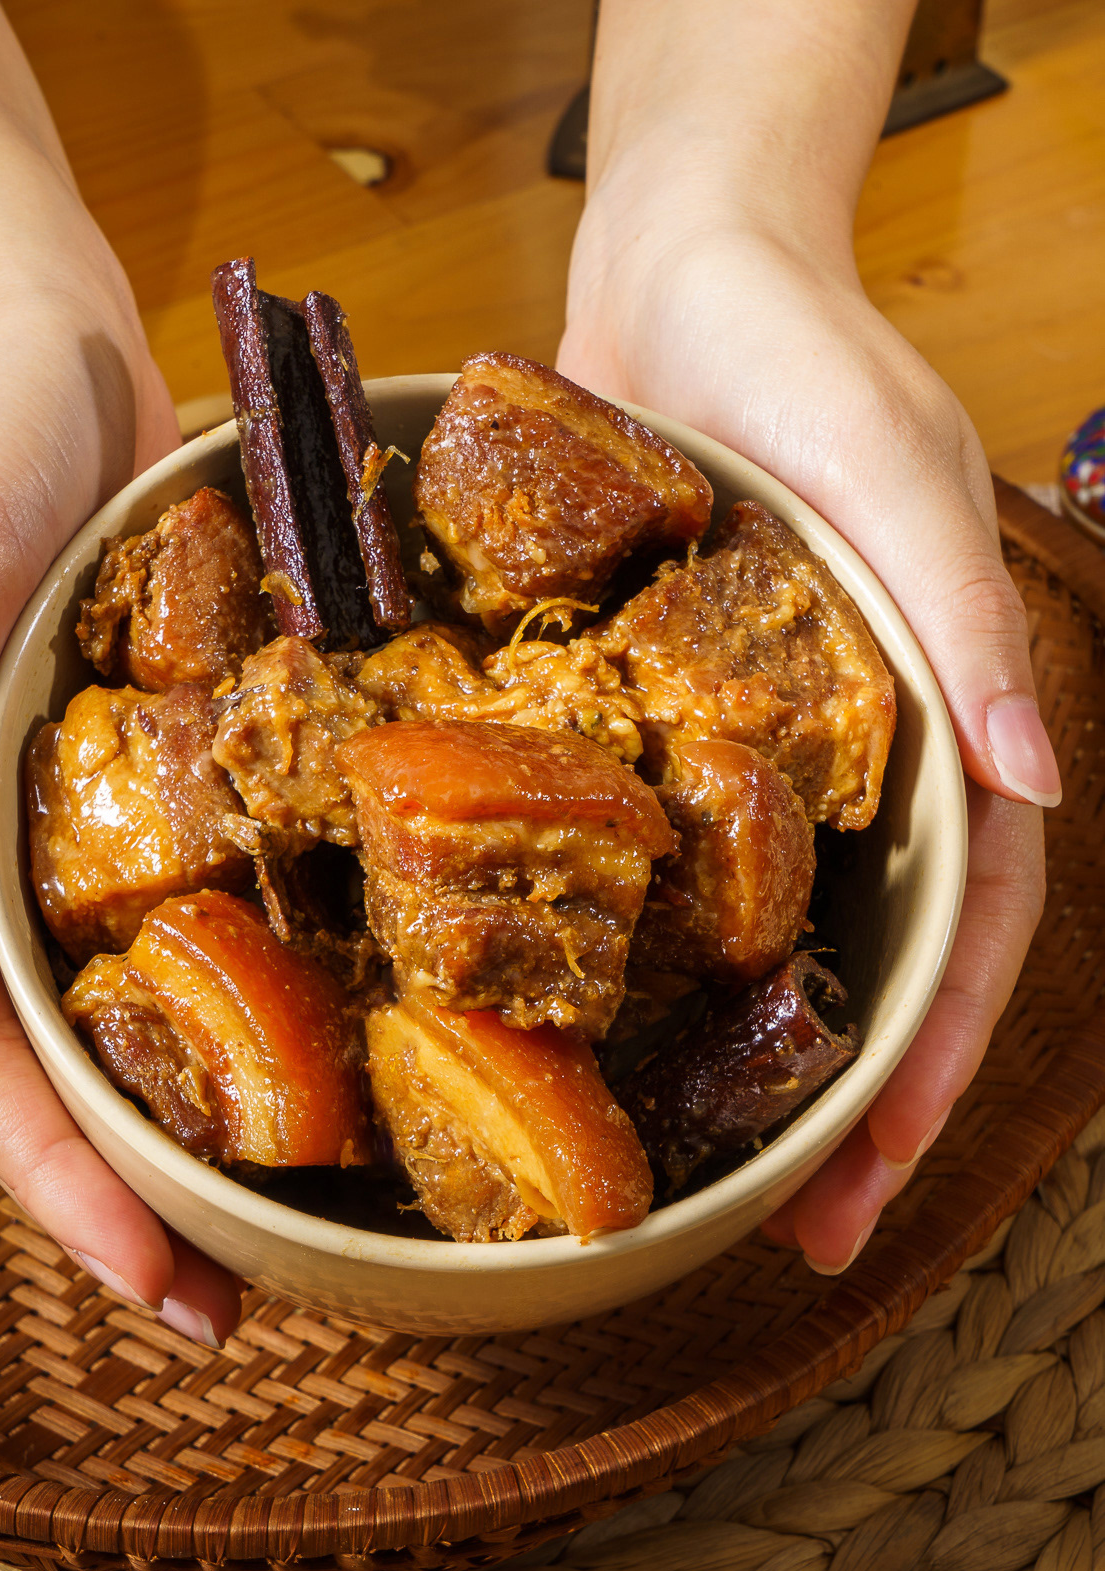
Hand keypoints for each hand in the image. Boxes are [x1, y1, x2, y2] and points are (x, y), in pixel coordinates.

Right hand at [0, 256, 244, 1343]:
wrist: (32, 326)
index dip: (60, 1187)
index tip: (158, 1288)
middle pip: (53, 1071)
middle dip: (133, 1199)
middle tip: (238, 1307)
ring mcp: (60, 829)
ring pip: (121, 1015)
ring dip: (190, 1121)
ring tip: (284, 1223)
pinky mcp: (141, 779)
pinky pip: (185, 919)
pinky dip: (236, 999)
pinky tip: (315, 1046)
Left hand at [560, 221, 1053, 1271]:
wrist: (675, 270)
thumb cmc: (811, 356)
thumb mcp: (900, 478)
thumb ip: (961, 624)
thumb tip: (1039, 775)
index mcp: (937, 729)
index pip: (970, 927)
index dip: (937, 1055)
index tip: (882, 1167)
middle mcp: (856, 767)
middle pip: (874, 968)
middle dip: (849, 1110)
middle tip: (800, 1238)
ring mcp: (756, 760)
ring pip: (771, 944)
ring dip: (751, 1065)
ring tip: (707, 1184)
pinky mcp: (657, 729)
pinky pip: (661, 865)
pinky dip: (648, 955)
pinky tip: (593, 1029)